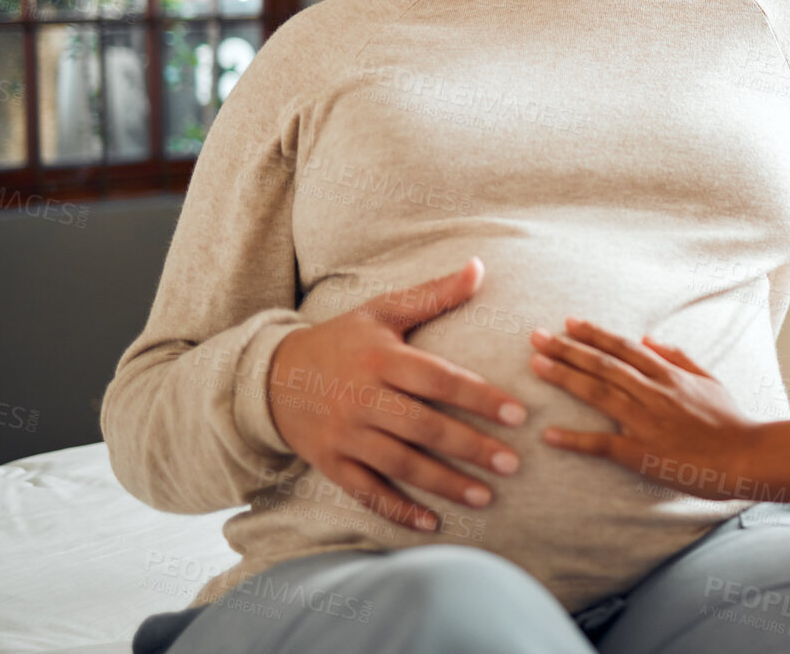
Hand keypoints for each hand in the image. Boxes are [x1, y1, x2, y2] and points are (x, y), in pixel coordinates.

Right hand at [265, 258, 526, 531]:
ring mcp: (345, 435)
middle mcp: (362, 398)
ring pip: (400, 463)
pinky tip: (432, 523)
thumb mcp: (382, 310)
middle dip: (470, 447)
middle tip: (513, 463)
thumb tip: (479, 266)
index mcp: (381, 359)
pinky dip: (397, 509)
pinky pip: (366, 491)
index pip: (438, 380)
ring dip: (444, 483)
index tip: (518, 414)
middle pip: (423, 427)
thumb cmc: (342, 340)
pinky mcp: (330, 463)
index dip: (479, 398)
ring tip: (486, 496)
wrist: (271, 376)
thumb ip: (434, 294)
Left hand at [530, 318, 757, 499]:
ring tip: (536, 365)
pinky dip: (575, 439)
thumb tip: (651, 338)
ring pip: (598, 393)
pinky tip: (550, 435)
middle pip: (603, 364)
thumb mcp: (709, 379)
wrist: (747, 455)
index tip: (569, 323)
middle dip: (567, 348)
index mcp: (669, 374)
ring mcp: (646, 421)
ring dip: (565, 377)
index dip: (594, 334)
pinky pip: (602, 444)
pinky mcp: (642, 453)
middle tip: (536, 336)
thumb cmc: (731, 420)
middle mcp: (654, 392)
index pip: (624, 347)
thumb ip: (678, 357)